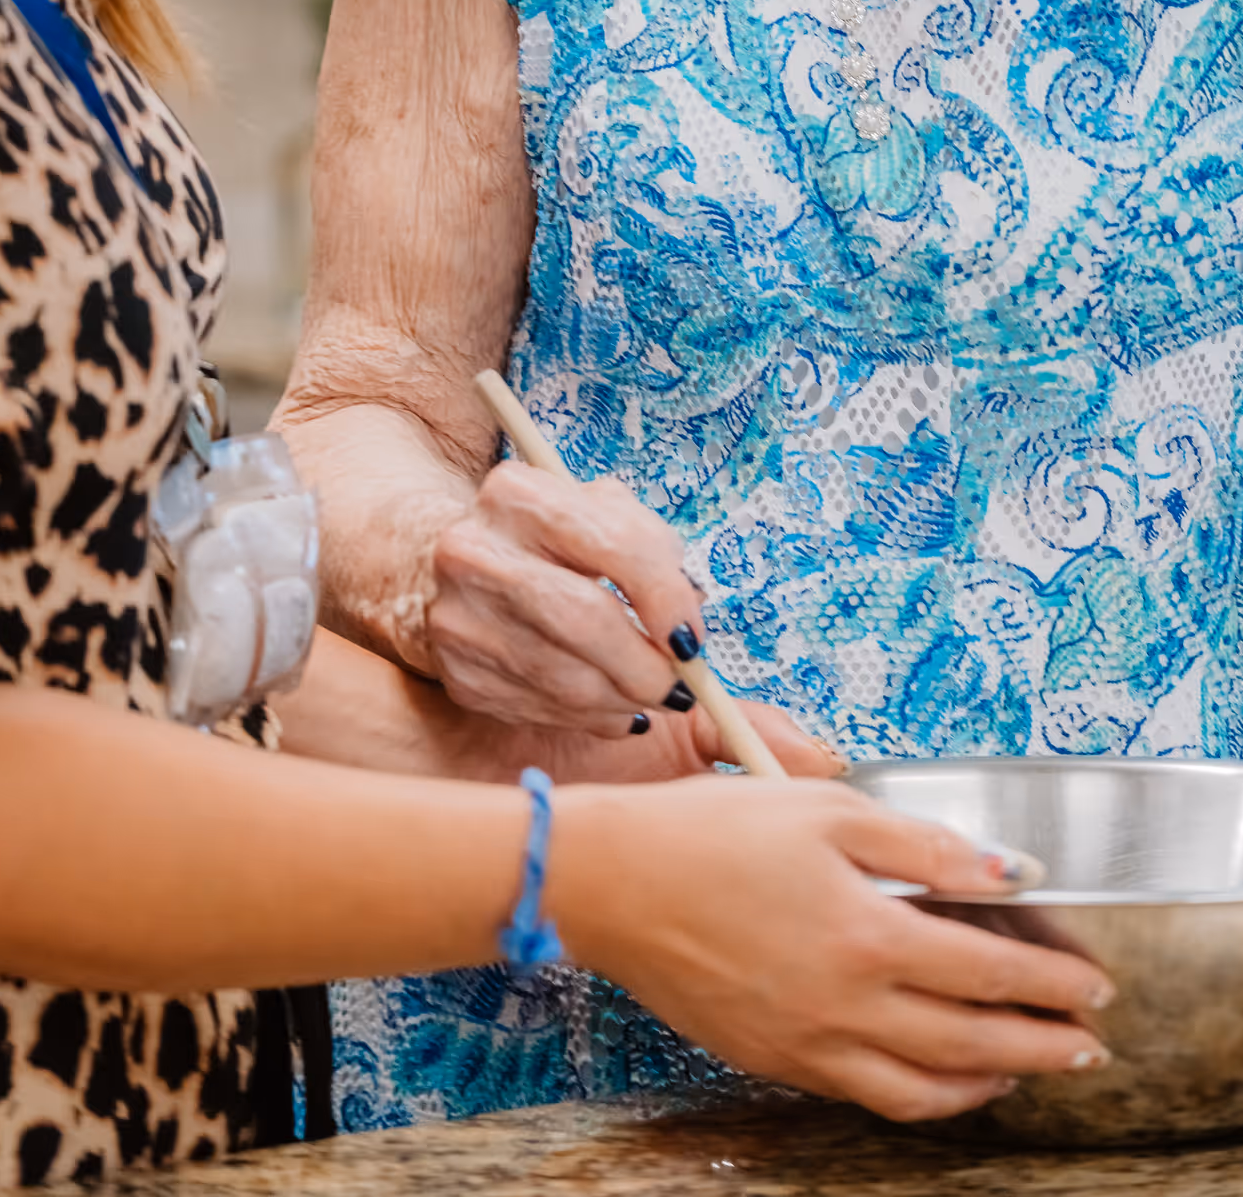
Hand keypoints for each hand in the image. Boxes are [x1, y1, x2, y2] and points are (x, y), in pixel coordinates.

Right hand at [428, 462, 838, 766]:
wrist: (430, 563)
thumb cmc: (557, 552)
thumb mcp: (616, 542)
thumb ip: (683, 597)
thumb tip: (813, 750)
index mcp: (524, 492)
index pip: (613, 541)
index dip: (664, 597)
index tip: (695, 639)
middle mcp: (477, 545)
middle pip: (583, 618)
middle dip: (645, 667)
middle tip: (674, 686)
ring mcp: (456, 610)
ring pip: (562, 678)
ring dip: (620, 702)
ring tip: (641, 698)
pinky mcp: (452, 665)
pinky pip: (535, 709)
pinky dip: (583, 719)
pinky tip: (600, 706)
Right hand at [552, 778, 1112, 1123]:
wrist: (614, 883)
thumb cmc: (715, 831)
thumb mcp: (828, 808)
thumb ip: (926, 847)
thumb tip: (1011, 873)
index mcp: (868, 935)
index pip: (991, 972)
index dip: (1053, 981)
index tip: (1095, 983)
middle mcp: (846, 1006)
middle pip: (973, 1042)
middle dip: (1044, 1046)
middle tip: (1089, 1045)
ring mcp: (809, 1044)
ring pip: (924, 1090)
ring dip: (988, 1082)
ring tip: (1025, 1067)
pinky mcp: (776, 1060)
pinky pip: (867, 1096)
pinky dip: (920, 1096)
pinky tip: (936, 1076)